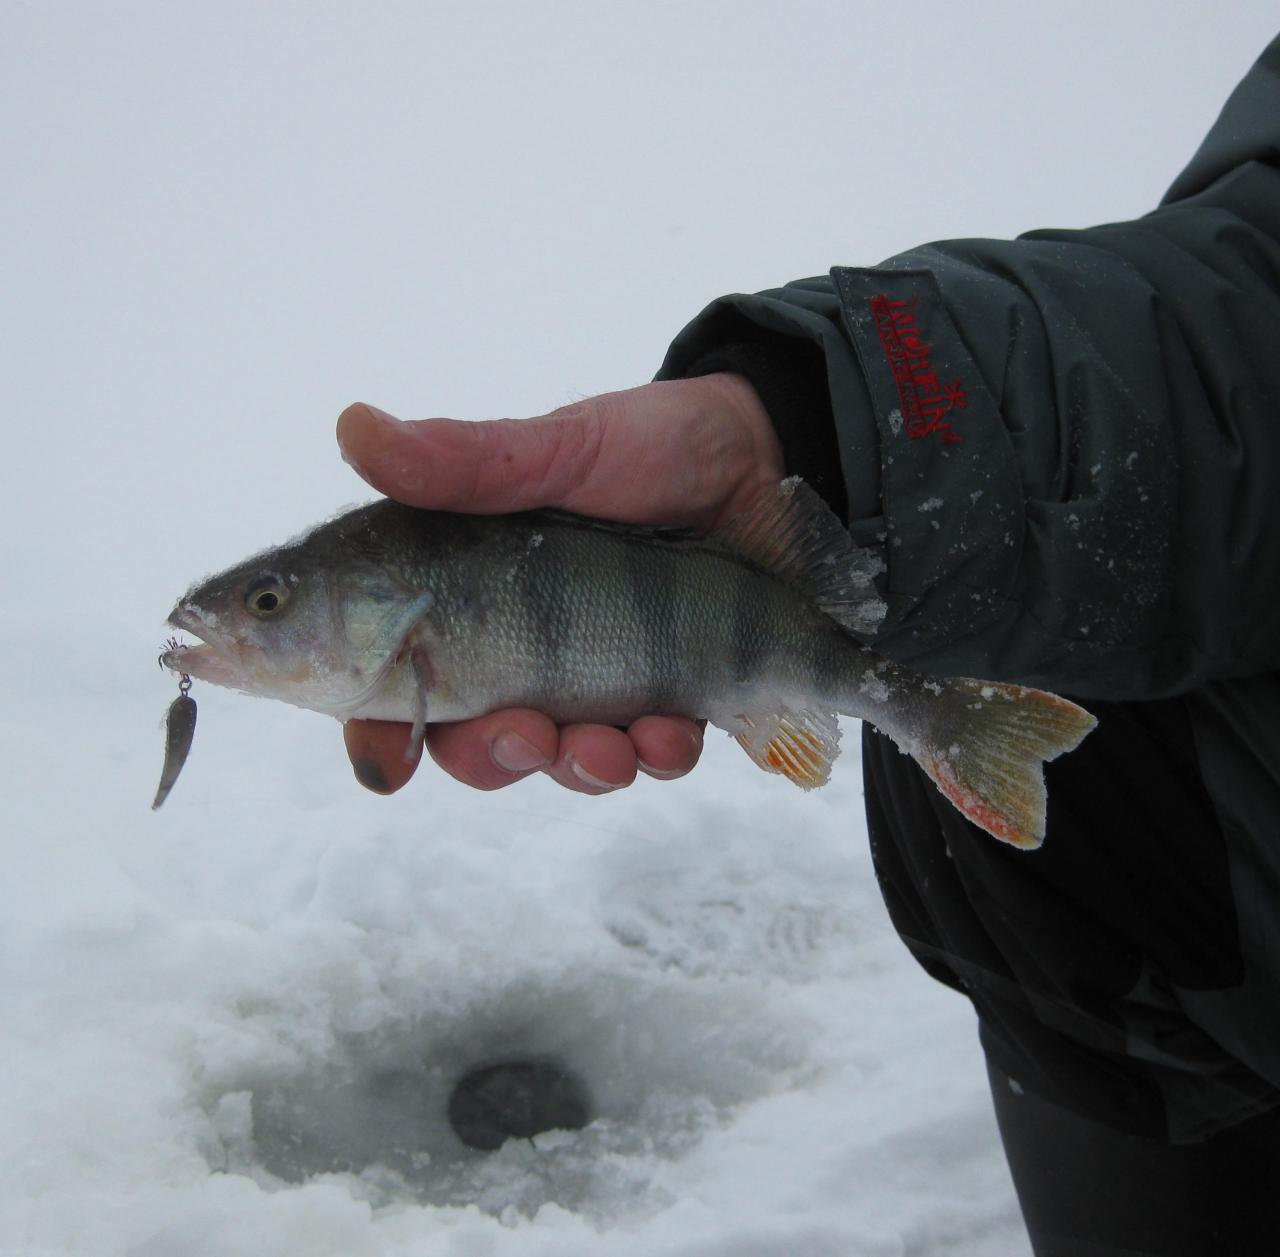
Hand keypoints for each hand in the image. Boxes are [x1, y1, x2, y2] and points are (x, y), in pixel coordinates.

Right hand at [336, 373, 783, 794]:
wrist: (762, 452)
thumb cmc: (648, 443)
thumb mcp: (557, 451)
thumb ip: (462, 463)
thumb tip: (353, 430)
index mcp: (470, 593)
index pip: (397, 679)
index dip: (378, 732)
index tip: (384, 765)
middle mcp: (524, 646)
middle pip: (475, 740)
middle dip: (492, 757)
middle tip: (520, 737)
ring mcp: (596, 675)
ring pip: (564, 759)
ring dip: (578, 766)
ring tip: (607, 746)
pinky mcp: (668, 692)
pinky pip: (651, 753)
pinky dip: (655, 755)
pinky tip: (668, 731)